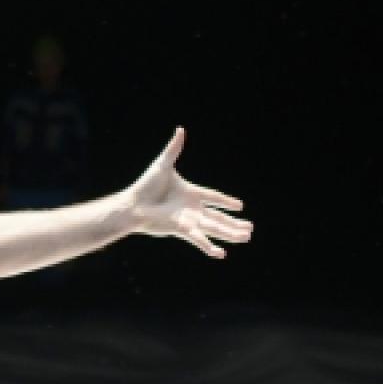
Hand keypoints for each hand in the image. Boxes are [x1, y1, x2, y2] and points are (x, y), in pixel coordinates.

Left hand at [125, 127, 251, 258]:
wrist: (132, 204)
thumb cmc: (145, 185)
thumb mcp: (162, 165)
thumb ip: (174, 149)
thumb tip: (180, 129)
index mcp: (190, 193)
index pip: (213, 197)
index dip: (226, 201)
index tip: (240, 206)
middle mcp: (192, 208)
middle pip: (218, 216)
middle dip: (234, 223)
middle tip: (250, 228)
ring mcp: (188, 220)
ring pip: (214, 228)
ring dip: (230, 233)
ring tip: (246, 238)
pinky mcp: (181, 229)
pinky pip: (199, 239)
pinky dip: (209, 247)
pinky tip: (221, 254)